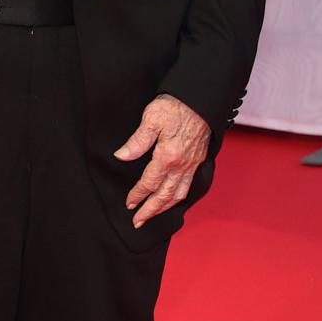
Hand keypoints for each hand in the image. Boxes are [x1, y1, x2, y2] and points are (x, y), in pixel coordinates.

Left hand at [114, 93, 210, 228]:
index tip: (129, 204)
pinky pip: (189, 185)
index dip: (137, 195)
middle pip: (165, 195)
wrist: (200, 98)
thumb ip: (137, 142)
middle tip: (138, 221)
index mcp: (168, 157)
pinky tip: (173, 198)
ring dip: (165, 207)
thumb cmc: (175, 106)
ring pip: (179, 194)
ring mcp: (192, 164)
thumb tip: (121, 156)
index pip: (149, 183)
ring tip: (154, 215)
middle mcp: (182, 165)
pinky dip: (179, 197)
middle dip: (151, 210)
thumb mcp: (151, 120)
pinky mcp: (198, 160)